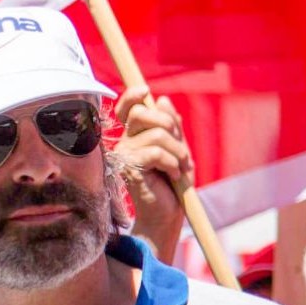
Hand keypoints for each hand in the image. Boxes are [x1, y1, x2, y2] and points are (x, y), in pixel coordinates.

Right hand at [114, 88, 193, 262]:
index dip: (133, 95)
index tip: (146, 90)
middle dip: (171, 126)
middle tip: (180, 150)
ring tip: (181, 168)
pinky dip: (173, 163)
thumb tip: (162, 99)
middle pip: (142, 113)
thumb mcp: (178, 149)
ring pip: (157, 134)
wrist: (168, 214)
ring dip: (179, 152)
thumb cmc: (173, 183)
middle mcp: (124, 142)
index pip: (127, 108)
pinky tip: (173, 176)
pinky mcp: (129, 168)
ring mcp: (124, 155)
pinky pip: (156, 152)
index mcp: (134, 136)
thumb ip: (172, 126)